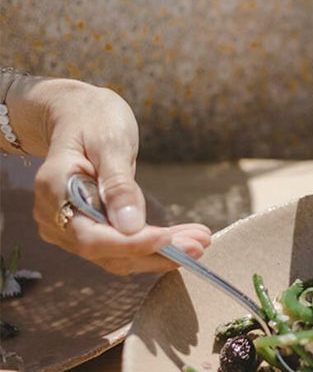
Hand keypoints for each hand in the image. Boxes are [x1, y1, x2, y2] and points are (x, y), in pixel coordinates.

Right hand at [13, 78, 211, 274]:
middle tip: (198, 245)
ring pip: (117, 255)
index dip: (130, 244)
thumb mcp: (110, 142)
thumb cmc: (94, 120)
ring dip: (159, 253)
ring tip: (199, 241)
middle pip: (106, 252)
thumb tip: (130, 226)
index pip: (90, 236)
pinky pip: (120, 247)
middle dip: (155, 253)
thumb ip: (119, 184)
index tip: (167, 239)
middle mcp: (54, 217)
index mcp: (54, 190)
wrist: (77, 115)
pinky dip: (152, 246)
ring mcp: (67, 228)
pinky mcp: (87, 231)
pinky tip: (183, 240)